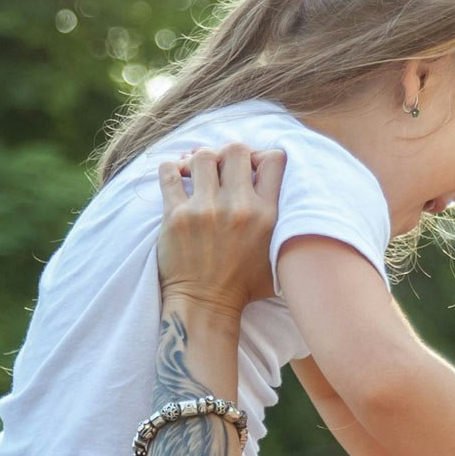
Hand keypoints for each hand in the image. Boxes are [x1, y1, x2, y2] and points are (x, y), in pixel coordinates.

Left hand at [155, 144, 284, 315]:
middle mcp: (238, 207)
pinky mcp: (175, 216)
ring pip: (202, 156)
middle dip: (228, 154)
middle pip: (235, 150)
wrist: (205, 306)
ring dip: (199, 160)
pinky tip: (176, 176)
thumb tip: (281, 194)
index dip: (261, 156)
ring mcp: (205, 210)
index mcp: (267, 214)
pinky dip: (172, 168)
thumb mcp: (279, 256)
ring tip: (197, 172)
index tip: (250, 168)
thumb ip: (285, 225)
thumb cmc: (243, 286)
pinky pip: (169, 173)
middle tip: (221, 168)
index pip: (273, 159)